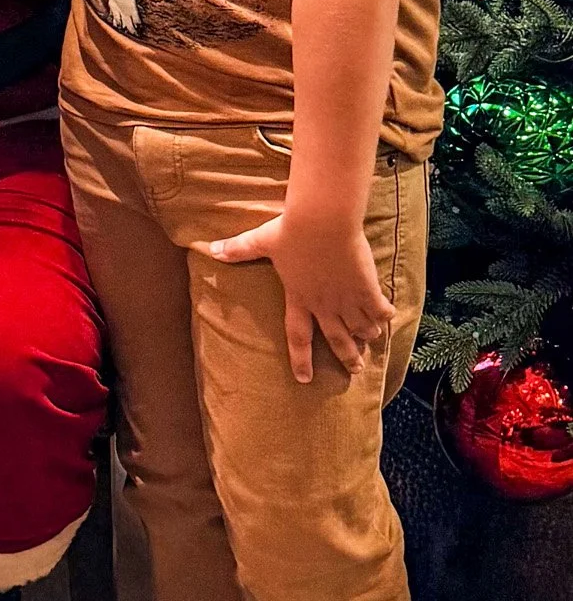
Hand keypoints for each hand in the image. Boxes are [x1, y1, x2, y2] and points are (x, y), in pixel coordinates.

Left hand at [198, 210, 391, 382]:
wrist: (322, 222)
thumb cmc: (291, 231)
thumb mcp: (261, 241)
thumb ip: (238, 249)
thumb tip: (212, 249)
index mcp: (299, 298)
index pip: (298, 336)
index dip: (300, 358)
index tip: (304, 378)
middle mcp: (324, 305)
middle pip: (337, 339)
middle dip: (347, 357)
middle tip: (355, 370)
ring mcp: (347, 298)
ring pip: (361, 326)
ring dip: (366, 334)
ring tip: (371, 339)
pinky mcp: (367, 287)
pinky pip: (379, 309)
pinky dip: (384, 315)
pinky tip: (388, 317)